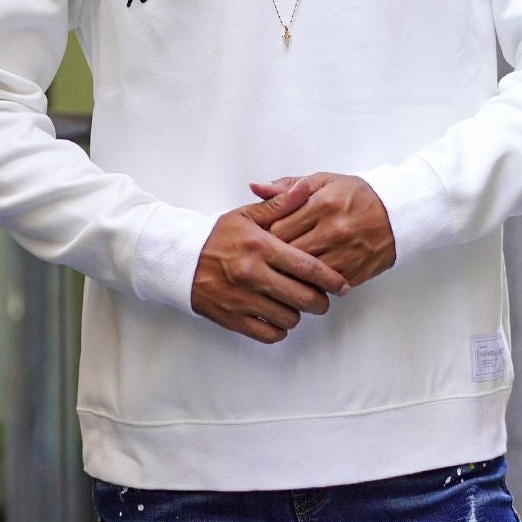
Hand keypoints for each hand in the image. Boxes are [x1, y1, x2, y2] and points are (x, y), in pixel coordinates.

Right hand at [191, 188, 350, 344]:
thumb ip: (279, 204)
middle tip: (322, 298)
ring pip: (288, 318)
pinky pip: (268, 333)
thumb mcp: (246, 215)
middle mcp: (253, 274)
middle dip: (320, 301)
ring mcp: (242, 298)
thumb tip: (305, 188)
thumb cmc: (216, 236)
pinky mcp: (232, 318)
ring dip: (297, 313)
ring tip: (295, 304)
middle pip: (303, 297)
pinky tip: (278, 317)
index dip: (331, 279)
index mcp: (261, 246)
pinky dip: (278, 329)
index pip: (307, 266)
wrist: (179, 259)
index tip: (342, 285)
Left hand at [249, 174, 395, 287]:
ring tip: (281, 270)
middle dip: (274, 256)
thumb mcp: (323, 181)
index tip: (261, 238)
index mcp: (323, 204)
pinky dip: (311, 284)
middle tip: (265, 257)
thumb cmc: (356, 195)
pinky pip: (322, 285)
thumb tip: (255, 187)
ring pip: (303, 273)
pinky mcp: (353, 272)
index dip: (265, 235)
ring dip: (290, 273)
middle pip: (287, 253)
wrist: (396, 214)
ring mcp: (344, 254)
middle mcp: (333, 229)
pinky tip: (305, 278)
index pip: (278, 227)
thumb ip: (287, 186)